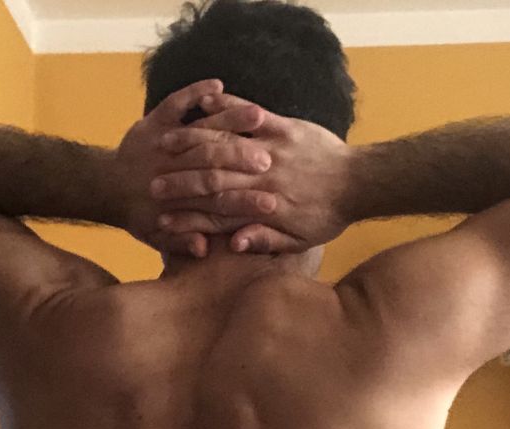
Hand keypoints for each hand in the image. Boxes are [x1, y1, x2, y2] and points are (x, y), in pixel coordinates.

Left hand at [116, 80, 276, 257]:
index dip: (246, 205)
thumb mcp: (158, 239)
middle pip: (215, 163)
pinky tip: (217, 85)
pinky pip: (177, 102)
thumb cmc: (141, 217)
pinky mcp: (155, 122)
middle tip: (270, 157)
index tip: (272, 205)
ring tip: (255, 116)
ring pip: (199, 131)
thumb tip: (202, 248)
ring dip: (229, 120)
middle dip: (244, 159)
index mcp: (181, 200)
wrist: (106, 188)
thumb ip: (181, 243)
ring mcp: (165, 144)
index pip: (220, 204)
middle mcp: (175, 169)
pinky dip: (194, 92)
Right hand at [152, 93, 354, 253]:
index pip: (218, 211)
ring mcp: (274, 148)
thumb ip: (264, 240)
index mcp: (265, 206)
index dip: (188, 216)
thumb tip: (233, 244)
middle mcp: (265, 176)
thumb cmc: (327, 216)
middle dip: (180, 181)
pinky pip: (250, 115)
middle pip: (214, 177)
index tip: (162, 220)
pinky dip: (226, 108)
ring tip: (166, 144)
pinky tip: (203, 103)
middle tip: (151, 184)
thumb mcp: (298, 240)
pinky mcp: (284, 127)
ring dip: (192, 143)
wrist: (358, 183)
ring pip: (226, 144)